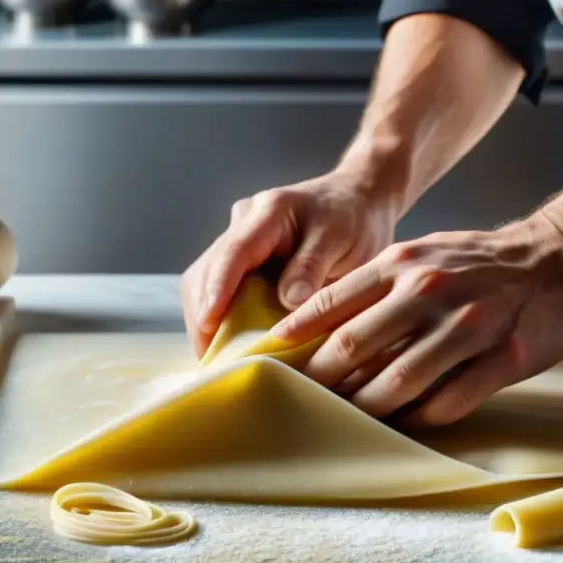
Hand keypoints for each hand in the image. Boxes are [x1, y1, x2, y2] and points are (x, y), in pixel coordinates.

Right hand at [181, 170, 400, 356]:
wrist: (359, 202)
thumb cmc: (354, 219)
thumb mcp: (341, 238)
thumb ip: (312, 266)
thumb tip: (287, 302)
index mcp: (269, 212)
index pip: (233, 252)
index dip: (217, 290)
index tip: (209, 323)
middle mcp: (244, 223)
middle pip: (207, 271)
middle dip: (203, 316)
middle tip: (214, 361)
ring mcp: (238, 241)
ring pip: (205, 283)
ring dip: (206, 321)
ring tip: (217, 360)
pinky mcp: (241, 260)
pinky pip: (219, 290)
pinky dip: (220, 319)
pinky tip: (227, 347)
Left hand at [271, 214, 562, 425]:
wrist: (558, 261)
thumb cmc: (477, 263)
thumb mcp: (422, 254)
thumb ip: (376, 283)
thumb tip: (318, 320)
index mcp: (404, 264)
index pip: (334, 302)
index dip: (298, 335)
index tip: (271, 357)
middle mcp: (430, 291)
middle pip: (355, 347)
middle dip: (323, 379)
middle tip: (304, 398)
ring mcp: (469, 326)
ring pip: (398, 381)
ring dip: (368, 405)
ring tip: (351, 416)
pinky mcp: (502, 359)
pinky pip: (448, 401)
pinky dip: (420, 417)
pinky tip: (407, 420)